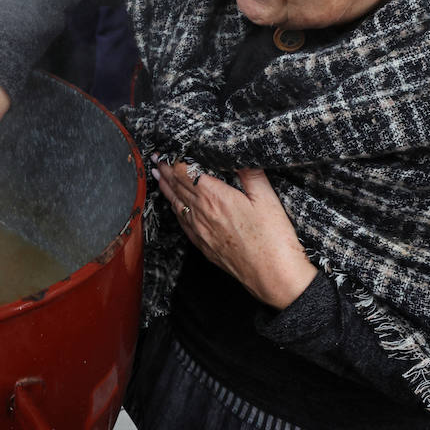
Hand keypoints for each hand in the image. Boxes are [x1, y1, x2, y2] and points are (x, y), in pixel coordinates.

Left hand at [157, 162, 317, 308]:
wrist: (273, 278)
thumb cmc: (273, 239)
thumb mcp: (267, 198)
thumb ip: (250, 173)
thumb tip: (238, 154)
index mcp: (215, 197)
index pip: (186, 174)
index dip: (173, 161)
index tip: (166, 151)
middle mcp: (202, 213)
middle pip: (178, 187)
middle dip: (165, 171)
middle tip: (156, 159)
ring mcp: (200, 231)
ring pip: (177, 204)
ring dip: (166, 188)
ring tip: (157, 176)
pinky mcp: (203, 246)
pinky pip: (183, 223)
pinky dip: (175, 209)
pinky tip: (174, 206)